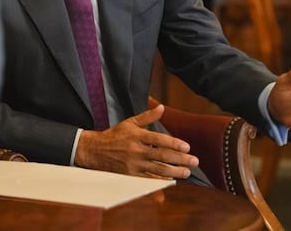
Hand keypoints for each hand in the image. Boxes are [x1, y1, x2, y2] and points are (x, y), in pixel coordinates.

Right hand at [74, 102, 198, 178]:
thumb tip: (162, 107)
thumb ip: (147, 117)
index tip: (187, 146)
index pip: (159, 140)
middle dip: (180, 159)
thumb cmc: (115, 135)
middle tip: (194, 161)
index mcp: (137, 136)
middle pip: (162, 156)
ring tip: (186, 172)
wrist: (95, 150)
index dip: (174, 143)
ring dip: (174, 172)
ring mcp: (133, 165)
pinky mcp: (130, 176)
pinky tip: (171, 181)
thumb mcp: (130, 122)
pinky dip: (160, 182)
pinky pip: (148, 180)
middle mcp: (136, 150)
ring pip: (157, 170)